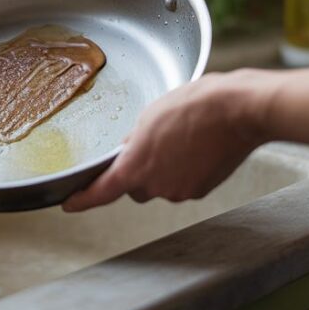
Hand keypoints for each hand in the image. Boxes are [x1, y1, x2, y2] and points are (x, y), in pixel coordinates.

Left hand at [63, 71, 273, 210]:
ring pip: (161, 184)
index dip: (83, 199)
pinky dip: (186, 170)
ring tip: (183, 137)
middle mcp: (155, 185)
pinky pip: (183, 183)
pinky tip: (197, 146)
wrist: (238, 111)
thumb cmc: (195, 105)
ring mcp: (179, 191)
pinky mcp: (201, 191)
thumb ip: (135, 137)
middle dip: (138, 170)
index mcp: (136, 165)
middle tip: (154, 142)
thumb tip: (130, 149)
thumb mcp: (152, 113)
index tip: (69, 204)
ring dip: (164, 167)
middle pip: (135, 185)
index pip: (102, 191)